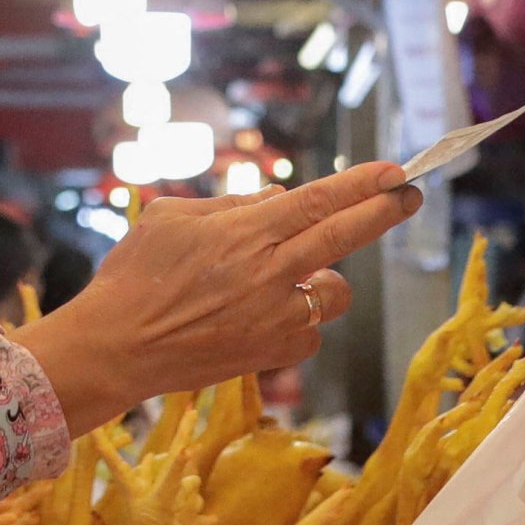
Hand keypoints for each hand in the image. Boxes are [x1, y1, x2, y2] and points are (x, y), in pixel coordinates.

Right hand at [14, 160, 420, 430]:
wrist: (116, 348)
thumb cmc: (134, 275)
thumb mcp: (172, 217)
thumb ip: (232, 206)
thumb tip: (279, 199)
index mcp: (244, 232)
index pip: (317, 200)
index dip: (361, 185)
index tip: (393, 171)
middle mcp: (268, 272)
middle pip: (344, 237)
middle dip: (384, 212)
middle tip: (409, 195)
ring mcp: (274, 317)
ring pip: (334, 292)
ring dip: (323, 279)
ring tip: (290, 276)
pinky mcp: (271, 354)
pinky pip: (308, 331)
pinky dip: (296, 320)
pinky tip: (262, 316)